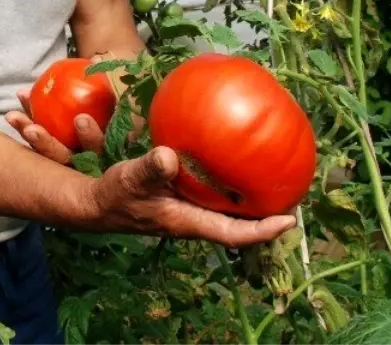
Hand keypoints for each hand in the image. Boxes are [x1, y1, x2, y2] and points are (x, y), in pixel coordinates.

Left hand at [6, 53, 144, 164]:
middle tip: (34, 130)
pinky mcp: (57, 151)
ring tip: (13, 117)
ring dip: (31, 135)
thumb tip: (95, 59)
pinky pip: (41, 142)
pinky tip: (13, 113)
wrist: (118, 91)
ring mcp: (73, 158)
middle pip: (69, 158)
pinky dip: (27, 125)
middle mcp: (92, 161)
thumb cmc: (124, 91)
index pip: (102, 148)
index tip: (80, 119)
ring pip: (50, 153)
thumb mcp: (124, 88)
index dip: (91, 137)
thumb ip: (114, 79)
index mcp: (115, 150)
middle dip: (49, 145)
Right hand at [82, 146, 296, 249]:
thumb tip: (170, 157)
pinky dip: (227, 181)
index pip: (233, 233)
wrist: (97, 203)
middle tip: (293, 194)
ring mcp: (188, 208)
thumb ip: (150, 169)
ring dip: (249, 199)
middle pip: (238, 223)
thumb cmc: (116, 195)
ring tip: (273, 178)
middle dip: (266, 214)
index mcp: (188, 221)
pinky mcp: (181, 196)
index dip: (263, 231)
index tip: (290, 221)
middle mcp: (194, 218)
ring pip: (227, 208)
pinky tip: (231, 159)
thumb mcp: (130, 179)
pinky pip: (212, 192)